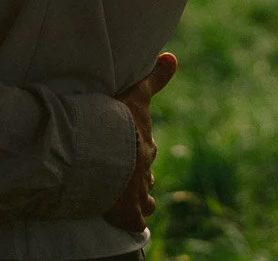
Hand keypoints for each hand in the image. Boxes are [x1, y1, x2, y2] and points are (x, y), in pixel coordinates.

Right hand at [103, 52, 177, 231]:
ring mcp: (138, 192)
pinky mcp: (129, 212)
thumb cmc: (118, 120)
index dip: (143, 148)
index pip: (148, 147)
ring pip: (145, 197)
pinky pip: (136, 220)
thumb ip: (155, 78)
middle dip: (140, 171)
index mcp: (145, 143)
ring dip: (140, 195)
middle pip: (147, 172)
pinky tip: (130, 221)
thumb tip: (173, 56)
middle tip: (127, 171)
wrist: (104, 151)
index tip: (140, 150)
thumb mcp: (138, 94)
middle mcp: (145, 169)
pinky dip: (134, 220)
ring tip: (129, 196)